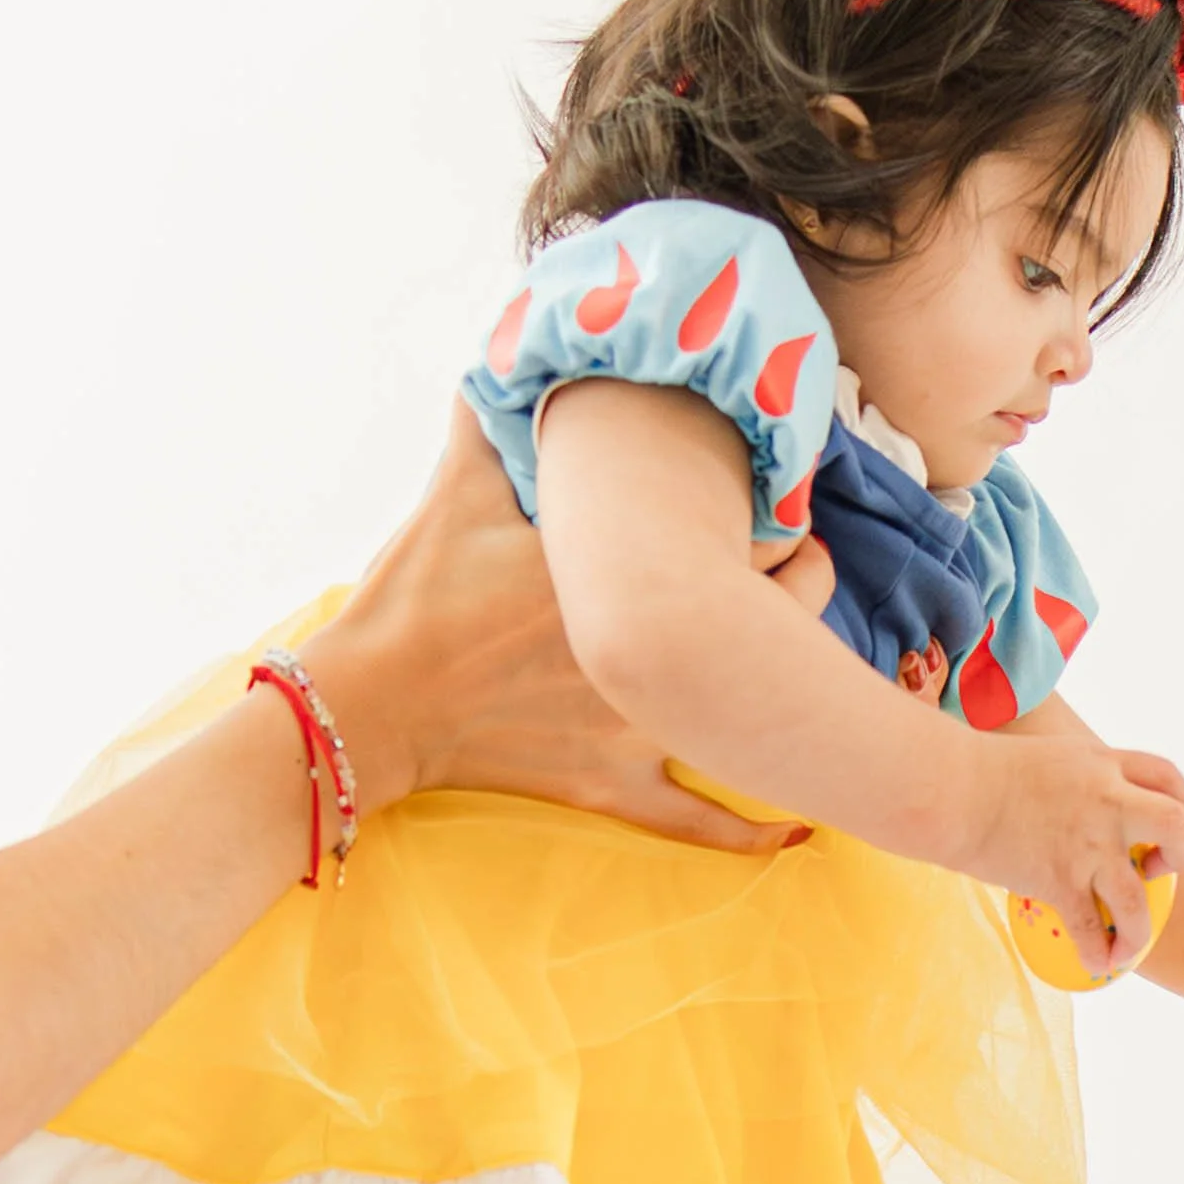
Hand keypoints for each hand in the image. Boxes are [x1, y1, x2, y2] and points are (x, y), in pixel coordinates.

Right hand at [327, 408, 781, 845]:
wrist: (375, 700)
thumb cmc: (417, 594)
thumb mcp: (458, 486)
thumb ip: (496, 417)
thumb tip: (510, 350)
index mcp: (623, 568)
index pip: (740, 530)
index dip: (772, 510)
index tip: (779, 496)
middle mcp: (648, 649)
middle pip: (769, 614)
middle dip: (799, 583)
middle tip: (807, 561)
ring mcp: (638, 727)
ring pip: (750, 711)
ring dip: (792, 688)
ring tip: (809, 662)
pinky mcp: (613, 786)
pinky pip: (697, 820)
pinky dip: (748, 833)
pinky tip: (797, 833)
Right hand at [972, 730, 1183, 979]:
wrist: (950, 790)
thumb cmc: (984, 772)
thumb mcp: (1052, 757)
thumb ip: (1082, 777)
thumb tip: (1087, 802)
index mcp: (1104, 765)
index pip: (1168, 777)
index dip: (1183, 802)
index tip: (1168, 828)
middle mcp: (1106, 802)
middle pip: (1178, 825)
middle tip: (1161, 871)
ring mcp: (1086, 844)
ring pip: (1138, 898)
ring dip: (1139, 931)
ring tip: (1130, 946)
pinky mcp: (1058, 880)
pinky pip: (1090, 929)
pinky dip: (1098, 953)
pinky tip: (1097, 964)